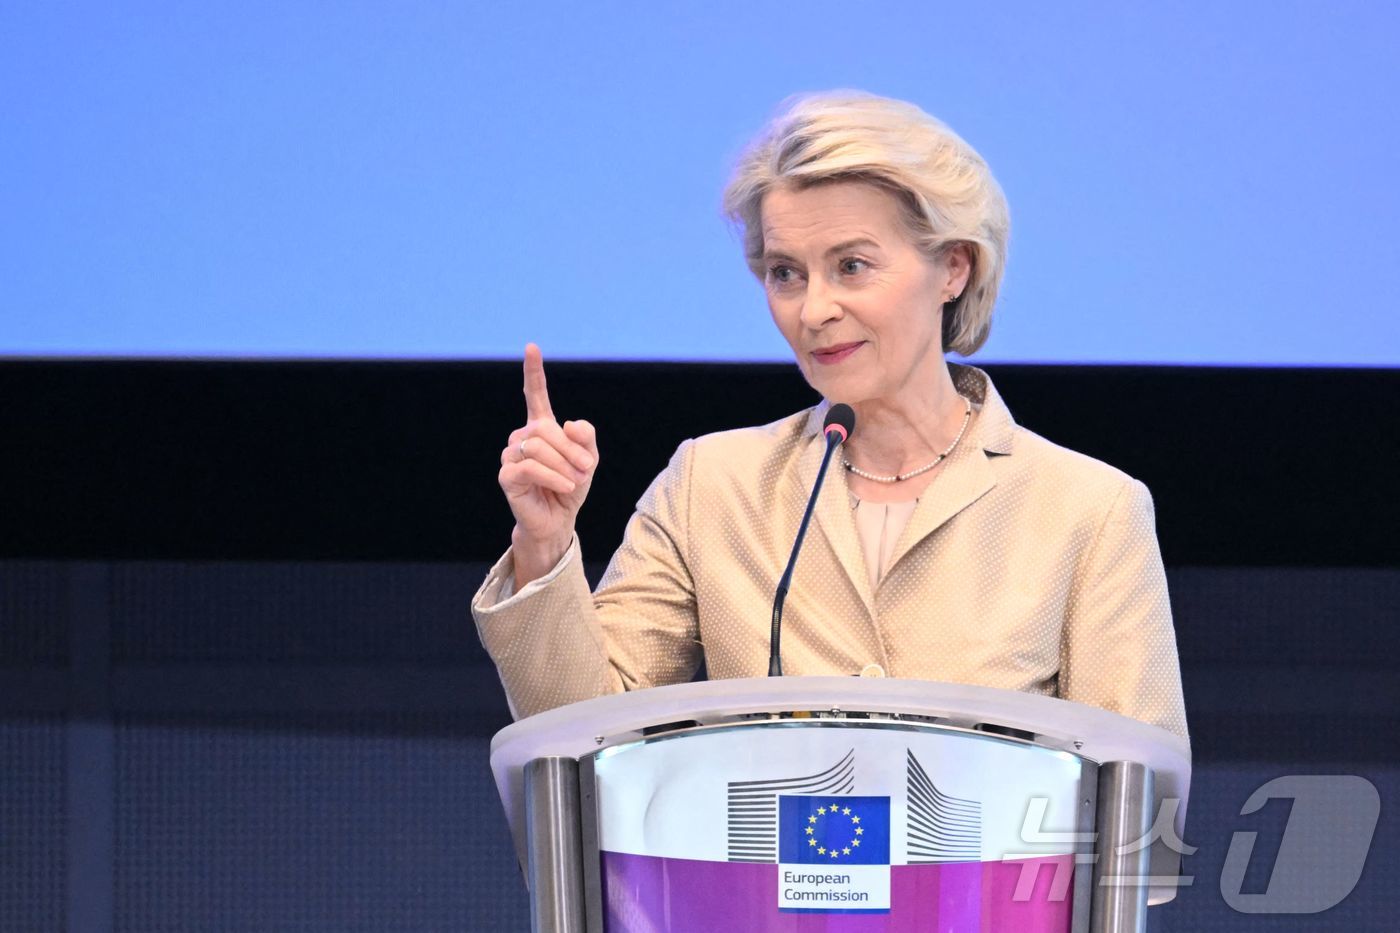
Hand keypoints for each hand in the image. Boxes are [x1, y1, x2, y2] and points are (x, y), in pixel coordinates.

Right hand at [498, 343, 598, 585]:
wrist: (558, 520)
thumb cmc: (571, 486)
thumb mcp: (588, 460)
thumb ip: (586, 438)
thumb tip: (570, 423)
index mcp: (541, 427)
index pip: (534, 395)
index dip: (533, 371)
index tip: (532, 347)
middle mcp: (522, 436)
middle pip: (545, 429)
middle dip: (571, 449)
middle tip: (587, 469)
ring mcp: (511, 455)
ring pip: (537, 447)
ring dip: (563, 464)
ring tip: (575, 480)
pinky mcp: (507, 475)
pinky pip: (529, 467)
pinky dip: (552, 476)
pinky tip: (564, 485)